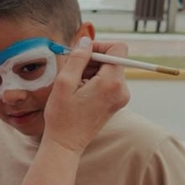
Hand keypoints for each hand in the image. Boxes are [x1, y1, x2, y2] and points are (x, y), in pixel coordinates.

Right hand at [42, 38, 129, 152]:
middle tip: (72, 71)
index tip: (82, 54)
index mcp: (112, 83)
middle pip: (113, 59)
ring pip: (109, 70)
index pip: (118, 48)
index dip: (99, 46)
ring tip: (74, 85)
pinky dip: (94, 80)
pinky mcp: (116, 102)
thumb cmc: (62, 116)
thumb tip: (86, 41)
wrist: (66, 144)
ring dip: (91, 70)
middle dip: (92, 60)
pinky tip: (79, 91)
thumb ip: (77, 58)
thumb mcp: (64, 82)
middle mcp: (122, 89)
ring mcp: (121, 97)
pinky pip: (108, 81)